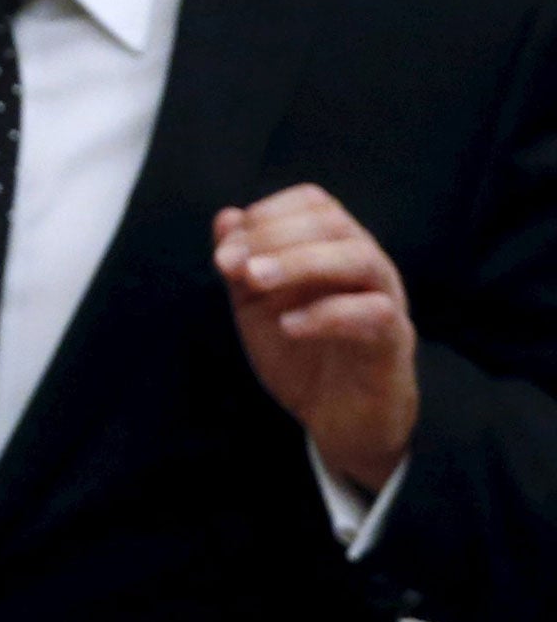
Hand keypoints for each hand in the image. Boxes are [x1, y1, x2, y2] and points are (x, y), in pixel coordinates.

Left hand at [212, 184, 417, 494]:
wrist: (337, 418)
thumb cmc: (300, 352)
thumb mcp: (256, 305)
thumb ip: (241, 262)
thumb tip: (227, 217)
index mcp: (334, 248)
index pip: (314, 202)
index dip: (267, 214)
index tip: (227, 247)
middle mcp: (366, 265)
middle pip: (334, 222)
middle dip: (276, 236)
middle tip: (231, 264)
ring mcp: (386, 300)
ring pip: (360, 258)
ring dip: (301, 262)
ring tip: (255, 279)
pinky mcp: (394, 342)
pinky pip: (374, 313)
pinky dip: (326, 314)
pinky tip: (288, 326)